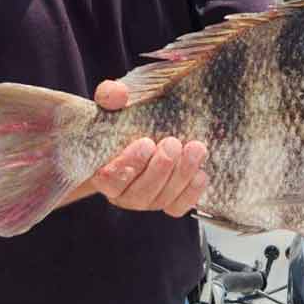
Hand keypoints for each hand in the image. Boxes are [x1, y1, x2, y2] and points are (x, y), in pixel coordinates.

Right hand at [90, 79, 208, 216]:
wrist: (144, 129)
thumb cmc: (124, 118)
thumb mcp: (114, 102)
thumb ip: (110, 95)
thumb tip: (118, 95)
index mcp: (102, 171)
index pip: (110, 178)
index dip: (128, 164)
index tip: (145, 142)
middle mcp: (122, 193)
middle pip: (139, 194)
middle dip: (159, 169)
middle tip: (172, 143)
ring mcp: (146, 200)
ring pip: (162, 200)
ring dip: (181, 175)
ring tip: (195, 149)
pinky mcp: (167, 202)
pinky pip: (178, 207)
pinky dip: (191, 193)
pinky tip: (201, 173)